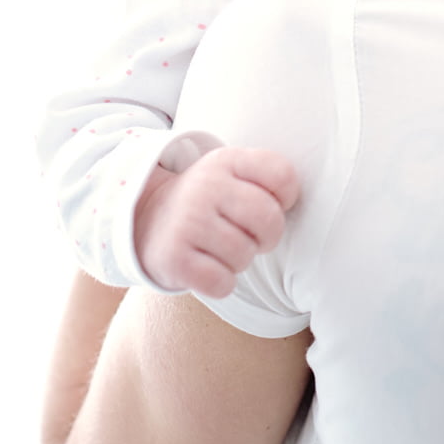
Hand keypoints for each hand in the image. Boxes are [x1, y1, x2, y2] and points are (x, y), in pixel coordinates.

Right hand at [132, 147, 300, 297]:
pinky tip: (208, 268)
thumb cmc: (209, 201)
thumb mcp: (233, 174)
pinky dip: (222, 283)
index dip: (286, 197)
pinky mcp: (174, 258)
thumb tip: (297, 203)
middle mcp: (206, 186)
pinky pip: (222, 283)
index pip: (283, 175)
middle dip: (267, 237)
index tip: (270, 203)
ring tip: (222, 249)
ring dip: (240, 260)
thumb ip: (268, 178)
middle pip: (269, 219)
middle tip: (250, 236)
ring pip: (244, 255)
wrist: (147, 219)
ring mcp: (188, 221)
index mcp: (227, 160)